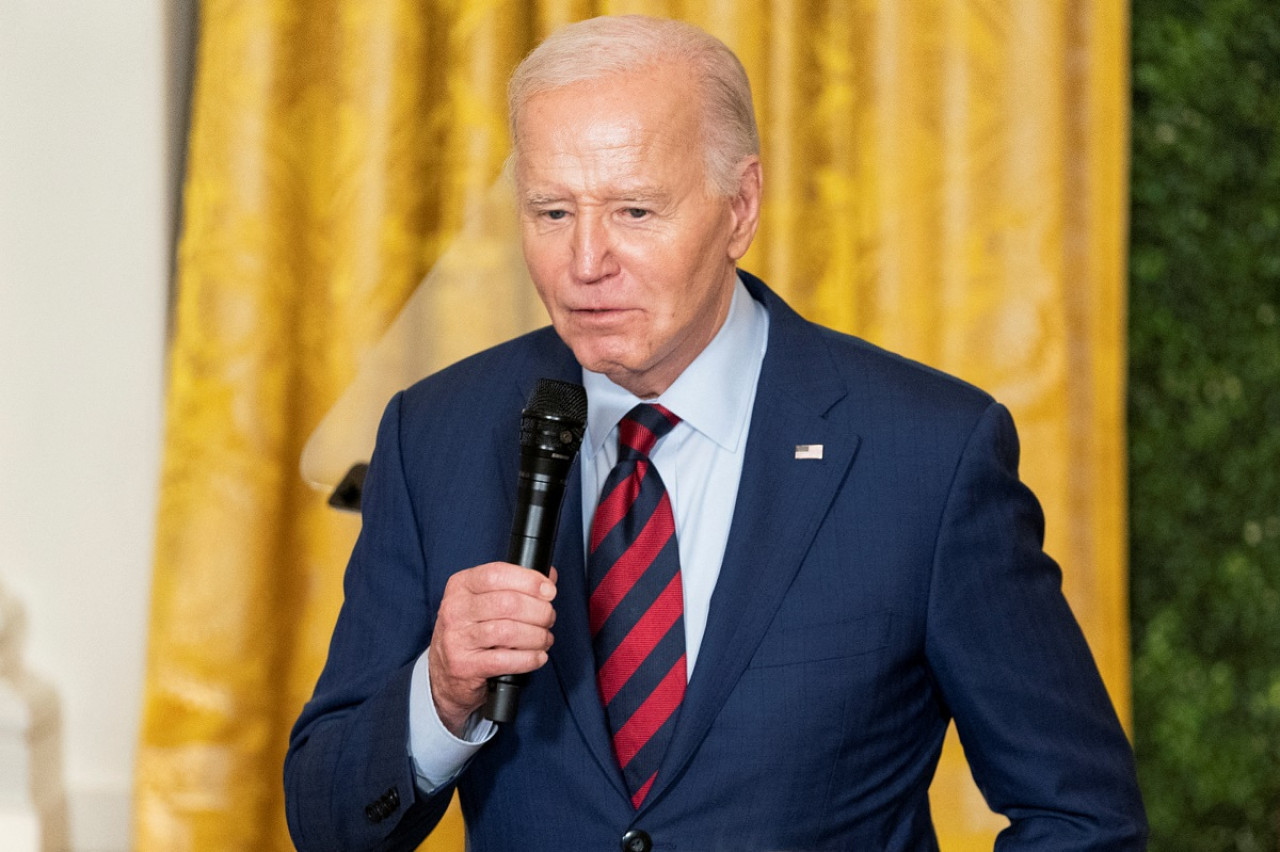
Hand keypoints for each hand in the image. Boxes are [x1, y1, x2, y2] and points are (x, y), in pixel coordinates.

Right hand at [427, 563, 557, 735]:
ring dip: (537, 636)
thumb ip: (514, 586)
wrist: (442, 674)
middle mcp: (455, 609)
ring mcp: (457, 639)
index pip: (496, 574)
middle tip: (548, 618)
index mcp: (460, 586)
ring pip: (509, 632)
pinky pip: (505, 660)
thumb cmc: (470, 632)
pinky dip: (529, 658)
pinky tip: (538, 656)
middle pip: (508, 603)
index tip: (548, 591)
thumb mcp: (483, 601)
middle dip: (539, 611)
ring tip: (544, 639)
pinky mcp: (464, 666)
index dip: (529, 581)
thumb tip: (549, 576)